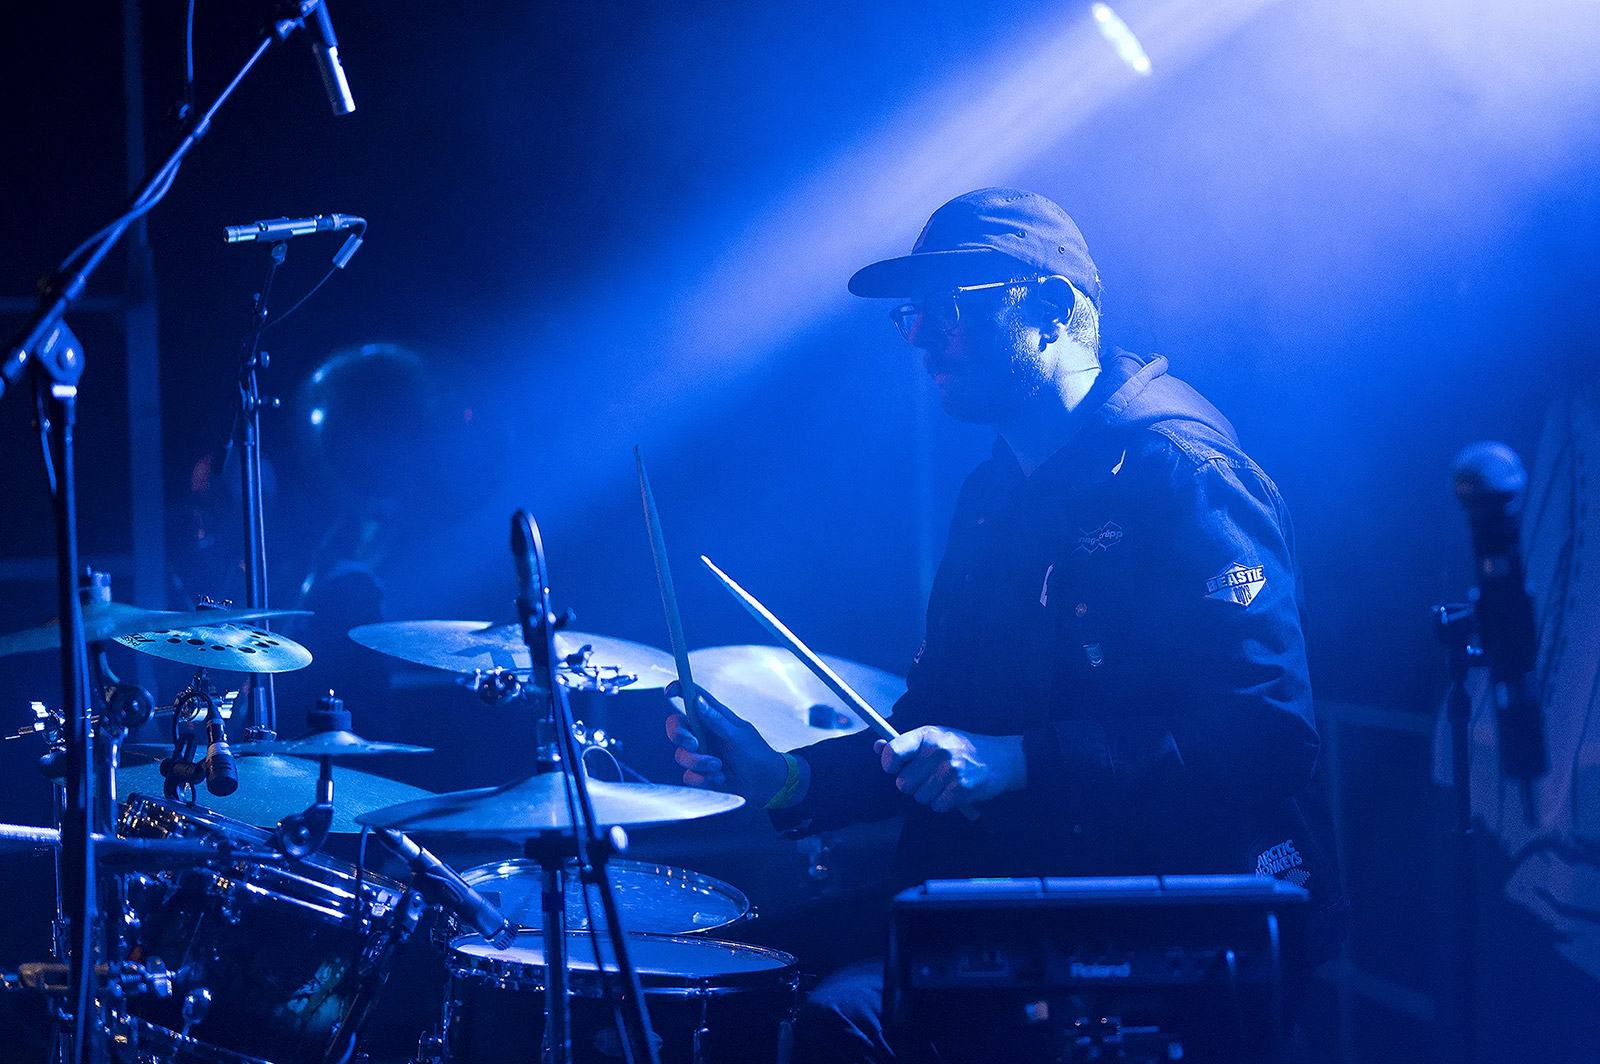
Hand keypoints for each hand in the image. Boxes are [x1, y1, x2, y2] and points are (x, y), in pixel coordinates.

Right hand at [665, 682, 802, 806]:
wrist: (766, 785)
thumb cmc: (757, 755)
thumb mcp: (738, 736)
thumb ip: (716, 720)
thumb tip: (697, 700)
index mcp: (714, 717)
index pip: (691, 697)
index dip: (678, 689)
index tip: (669, 692)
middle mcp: (703, 733)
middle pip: (676, 727)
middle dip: (680, 736)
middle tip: (694, 744)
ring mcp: (701, 753)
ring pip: (681, 755)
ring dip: (699, 763)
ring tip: (719, 767)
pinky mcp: (700, 773)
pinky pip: (689, 776)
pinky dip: (704, 779)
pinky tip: (721, 779)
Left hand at [876, 727, 1025, 813]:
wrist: (1002, 759)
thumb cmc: (962, 748)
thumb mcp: (934, 738)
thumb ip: (904, 744)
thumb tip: (877, 747)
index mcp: (928, 734)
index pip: (894, 751)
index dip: (888, 763)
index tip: (893, 768)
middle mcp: (937, 750)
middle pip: (903, 783)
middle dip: (913, 784)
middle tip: (929, 776)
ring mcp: (950, 769)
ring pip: (920, 797)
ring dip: (930, 795)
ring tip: (945, 782)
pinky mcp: (961, 788)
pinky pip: (937, 806)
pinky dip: (943, 803)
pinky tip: (954, 791)